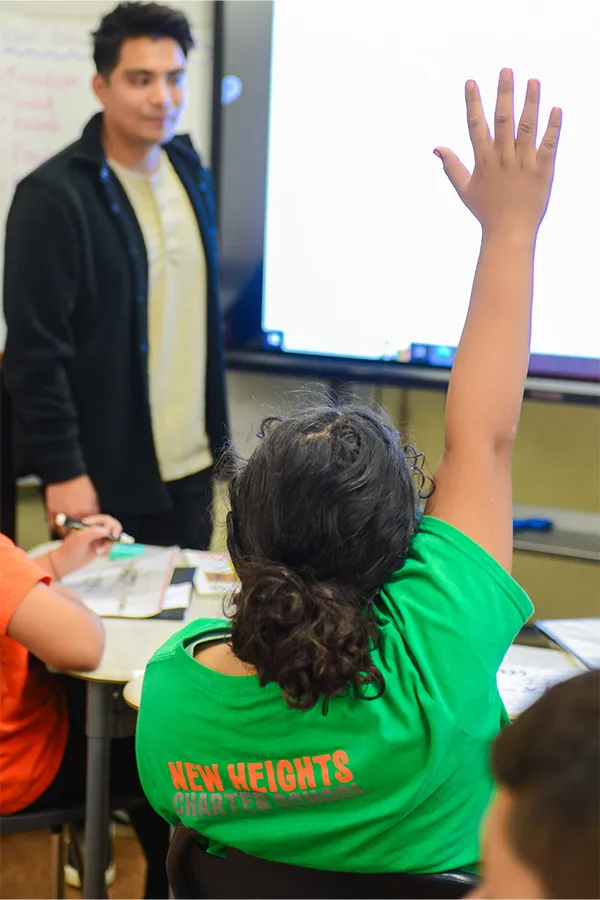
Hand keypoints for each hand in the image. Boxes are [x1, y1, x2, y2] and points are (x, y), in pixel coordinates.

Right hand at [46, 475, 99, 531]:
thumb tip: (93, 522)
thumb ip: (93, 511)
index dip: (88, 534)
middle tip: (76, 537)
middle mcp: (75, 514)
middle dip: (76, 536)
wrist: (65, 474)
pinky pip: (53, 525)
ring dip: (65, 533)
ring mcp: (62, 514)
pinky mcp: (51, 511)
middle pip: (76, 534)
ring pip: (63, 532)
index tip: (87, 536)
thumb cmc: (80, 484)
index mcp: (87, 511)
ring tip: (67, 533)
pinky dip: (55, 527)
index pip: (90, 529)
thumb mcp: (92, 497)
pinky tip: (58, 526)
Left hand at [50, 514, 123, 578]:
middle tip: (114, 540)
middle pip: (112, 527)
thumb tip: (107, 530)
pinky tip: (98, 554)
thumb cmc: (70, 549)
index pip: (105, 520)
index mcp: (89, 523)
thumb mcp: (80, 539)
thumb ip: (93, 532)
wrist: (66, 563)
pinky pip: (109, 546)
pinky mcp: (99, 546)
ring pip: (112, 538)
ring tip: (98, 553)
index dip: (112, 525)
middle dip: (114, 535)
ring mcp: (97, 538)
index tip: (114, 534)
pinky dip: (107, 550)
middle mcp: (94, 529)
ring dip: (108, 546)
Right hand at [434, 69, 561, 238]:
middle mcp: (503, 158)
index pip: (476, 125)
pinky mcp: (542, 171)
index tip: (471, 82)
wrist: (508, 233)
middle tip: (506, 70)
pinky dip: (553, 128)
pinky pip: (549, 146)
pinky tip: (556, 108)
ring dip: (530, 103)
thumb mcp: (464, 189)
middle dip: (504, 94)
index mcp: (483, 160)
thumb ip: (451, 166)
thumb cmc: (486, 211)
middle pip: (503, 120)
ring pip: (527, 128)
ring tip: (533, 80)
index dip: (473, 102)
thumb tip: (436, 148)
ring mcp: (523, 164)